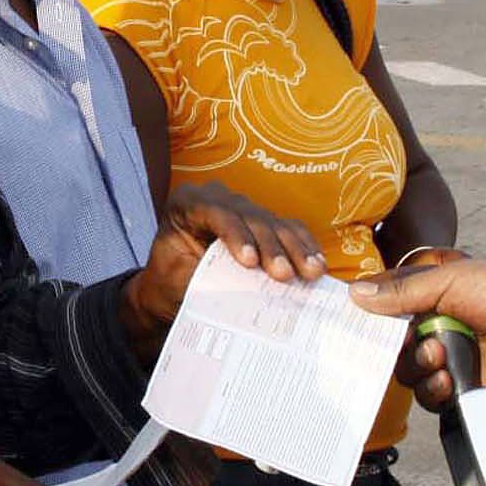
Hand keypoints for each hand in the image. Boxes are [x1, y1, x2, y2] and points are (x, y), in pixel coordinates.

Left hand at [123, 182, 328, 339]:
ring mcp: (242, 207)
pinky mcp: (263, 221)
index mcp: (186, 203)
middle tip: (284, 275)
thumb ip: (204, 277)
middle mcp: (216, 197)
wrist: (169, 285)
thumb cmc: (168, 281)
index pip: (215, 213)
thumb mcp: (177, 280)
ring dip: (295, 249)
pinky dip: (303, 246)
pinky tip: (317, 263)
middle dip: (270, 246)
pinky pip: (289, 228)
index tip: (250, 262)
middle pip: (249, 217)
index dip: (235, 235)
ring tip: (311, 272)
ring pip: (274, 222)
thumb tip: (239, 287)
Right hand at [350, 259, 485, 409]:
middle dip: (398, 346)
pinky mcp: (457, 389)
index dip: (371, 318)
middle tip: (417, 339)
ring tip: (442, 356)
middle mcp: (431, 330)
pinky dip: (435, 388)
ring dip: (419, 366)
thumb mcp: (446, 281)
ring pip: (405, 373)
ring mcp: (443, 360)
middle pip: (388, 346)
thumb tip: (356, 295)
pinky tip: (451, 377)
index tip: (361, 321)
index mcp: (426, 299)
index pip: (384, 310)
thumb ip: (400, 291)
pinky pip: (427, 397)